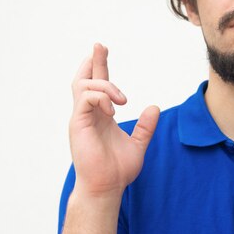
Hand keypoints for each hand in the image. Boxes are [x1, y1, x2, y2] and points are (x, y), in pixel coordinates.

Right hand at [68, 43, 158, 196]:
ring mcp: (81, 118)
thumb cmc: (117, 170)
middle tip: (100, 45)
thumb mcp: (138, 144)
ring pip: (84, 86)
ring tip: (123, 100)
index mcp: (100, 115)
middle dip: (93, 61)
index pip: (98, 85)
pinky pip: (85, 99)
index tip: (103, 50)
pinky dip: (101, 97)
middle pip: (84, 79)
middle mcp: (88, 114)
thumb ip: (145, 126)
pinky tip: (114, 108)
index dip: (100, 67)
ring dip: (105, 84)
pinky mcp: (78, 124)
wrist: (107, 187)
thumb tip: (155, 107)